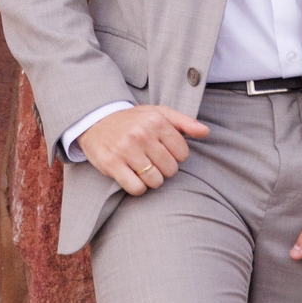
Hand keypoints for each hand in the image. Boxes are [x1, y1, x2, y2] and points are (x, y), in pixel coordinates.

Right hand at [77, 105, 207, 193]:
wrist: (95, 121)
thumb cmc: (133, 120)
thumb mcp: (158, 113)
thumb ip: (184, 122)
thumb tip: (206, 131)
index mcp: (156, 120)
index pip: (183, 153)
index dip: (175, 155)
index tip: (163, 150)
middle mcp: (141, 134)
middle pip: (170, 169)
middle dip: (163, 168)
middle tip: (151, 159)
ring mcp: (126, 149)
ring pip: (155, 181)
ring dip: (151, 179)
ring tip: (142, 167)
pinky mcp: (112, 164)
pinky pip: (137, 189)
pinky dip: (137, 187)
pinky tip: (132, 175)